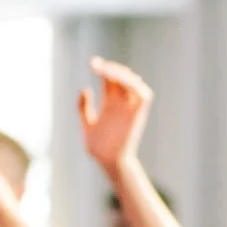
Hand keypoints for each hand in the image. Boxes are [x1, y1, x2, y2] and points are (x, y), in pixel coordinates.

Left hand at [78, 58, 153, 182]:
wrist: (109, 163)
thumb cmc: (98, 149)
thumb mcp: (87, 126)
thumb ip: (83, 108)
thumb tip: (84, 89)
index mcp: (109, 104)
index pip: (110, 79)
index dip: (103, 68)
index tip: (92, 63)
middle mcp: (121, 104)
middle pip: (120, 78)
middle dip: (110, 68)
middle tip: (96, 65)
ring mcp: (130, 108)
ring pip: (132, 82)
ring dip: (122, 73)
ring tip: (106, 70)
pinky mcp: (138, 114)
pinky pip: (143, 95)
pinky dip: (136, 85)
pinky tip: (122, 80)